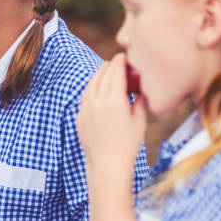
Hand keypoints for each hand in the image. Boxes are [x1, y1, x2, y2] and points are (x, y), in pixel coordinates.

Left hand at [76, 53, 147, 173]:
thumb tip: (140, 90)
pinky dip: (90, 89)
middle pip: (102, 76)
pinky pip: (84, 98)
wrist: (107, 164)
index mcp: (114, 102)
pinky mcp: (80, 119)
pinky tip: (95, 88)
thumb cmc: (128, 145)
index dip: (119, 62)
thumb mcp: (139, 121)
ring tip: (104, 70)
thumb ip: (139, 102)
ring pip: (90, 85)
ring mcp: (86, 111)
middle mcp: (97, 103)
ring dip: (97, 75)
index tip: (124, 56)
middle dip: (109, 66)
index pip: (115, 73)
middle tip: (116, 60)